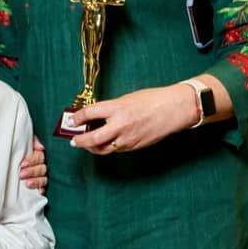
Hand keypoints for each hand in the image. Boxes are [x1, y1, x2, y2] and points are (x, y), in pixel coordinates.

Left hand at [19, 135, 47, 193]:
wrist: (13, 164)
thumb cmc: (20, 151)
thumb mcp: (26, 142)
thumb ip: (32, 141)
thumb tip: (40, 146)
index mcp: (40, 154)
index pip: (39, 157)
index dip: (32, 160)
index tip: (23, 164)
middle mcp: (44, 165)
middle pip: (42, 168)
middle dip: (32, 171)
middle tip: (22, 174)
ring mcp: (44, 176)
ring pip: (44, 179)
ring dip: (36, 181)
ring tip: (27, 184)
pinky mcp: (42, 186)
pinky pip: (45, 188)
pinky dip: (42, 190)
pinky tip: (39, 192)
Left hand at [71, 84, 197, 154]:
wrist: (174, 109)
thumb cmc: (153, 100)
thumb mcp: (127, 99)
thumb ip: (111, 109)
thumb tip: (96, 116)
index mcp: (117, 108)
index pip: (89, 114)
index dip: (77, 118)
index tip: (73, 120)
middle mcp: (120, 125)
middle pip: (92, 139)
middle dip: (80, 141)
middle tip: (73, 140)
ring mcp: (127, 138)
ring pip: (103, 149)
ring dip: (92, 148)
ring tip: (86, 144)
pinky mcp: (134, 146)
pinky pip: (116, 149)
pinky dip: (107, 147)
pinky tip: (105, 143)